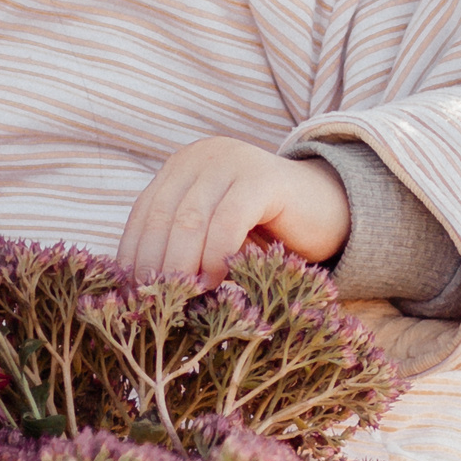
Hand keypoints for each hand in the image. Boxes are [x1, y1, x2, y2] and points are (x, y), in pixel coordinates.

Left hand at [118, 139, 350, 284]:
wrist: (329, 211)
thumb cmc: (266, 232)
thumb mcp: (213, 233)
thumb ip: (180, 244)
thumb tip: (139, 288)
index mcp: (183, 166)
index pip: (145, 212)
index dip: (134, 254)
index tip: (131, 294)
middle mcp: (203, 157)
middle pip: (164, 216)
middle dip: (156, 264)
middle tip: (156, 303)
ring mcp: (233, 162)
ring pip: (191, 219)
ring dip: (183, 265)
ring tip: (185, 298)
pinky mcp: (263, 178)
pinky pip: (228, 220)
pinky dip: (216, 255)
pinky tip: (217, 282)